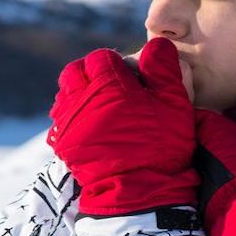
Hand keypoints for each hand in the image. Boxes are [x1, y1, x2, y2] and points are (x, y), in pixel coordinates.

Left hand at [48, 37, 198, 215]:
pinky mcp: (63, 144)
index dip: (118, 64)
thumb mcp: (174, 104)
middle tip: (113, 87)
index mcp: (108, 84)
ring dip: (80, 93)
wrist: (137, 191)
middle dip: (92, 73)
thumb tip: (157, 44)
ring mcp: (68, 122)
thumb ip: (163, 69)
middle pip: (75, 71)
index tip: (132, 77)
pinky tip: (93, 126)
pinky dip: (74, 115)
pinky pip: (60, 119)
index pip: (102, 57)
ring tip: (101, 106)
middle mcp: (81, 99)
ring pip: (65, 94)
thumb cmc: (161, 145)